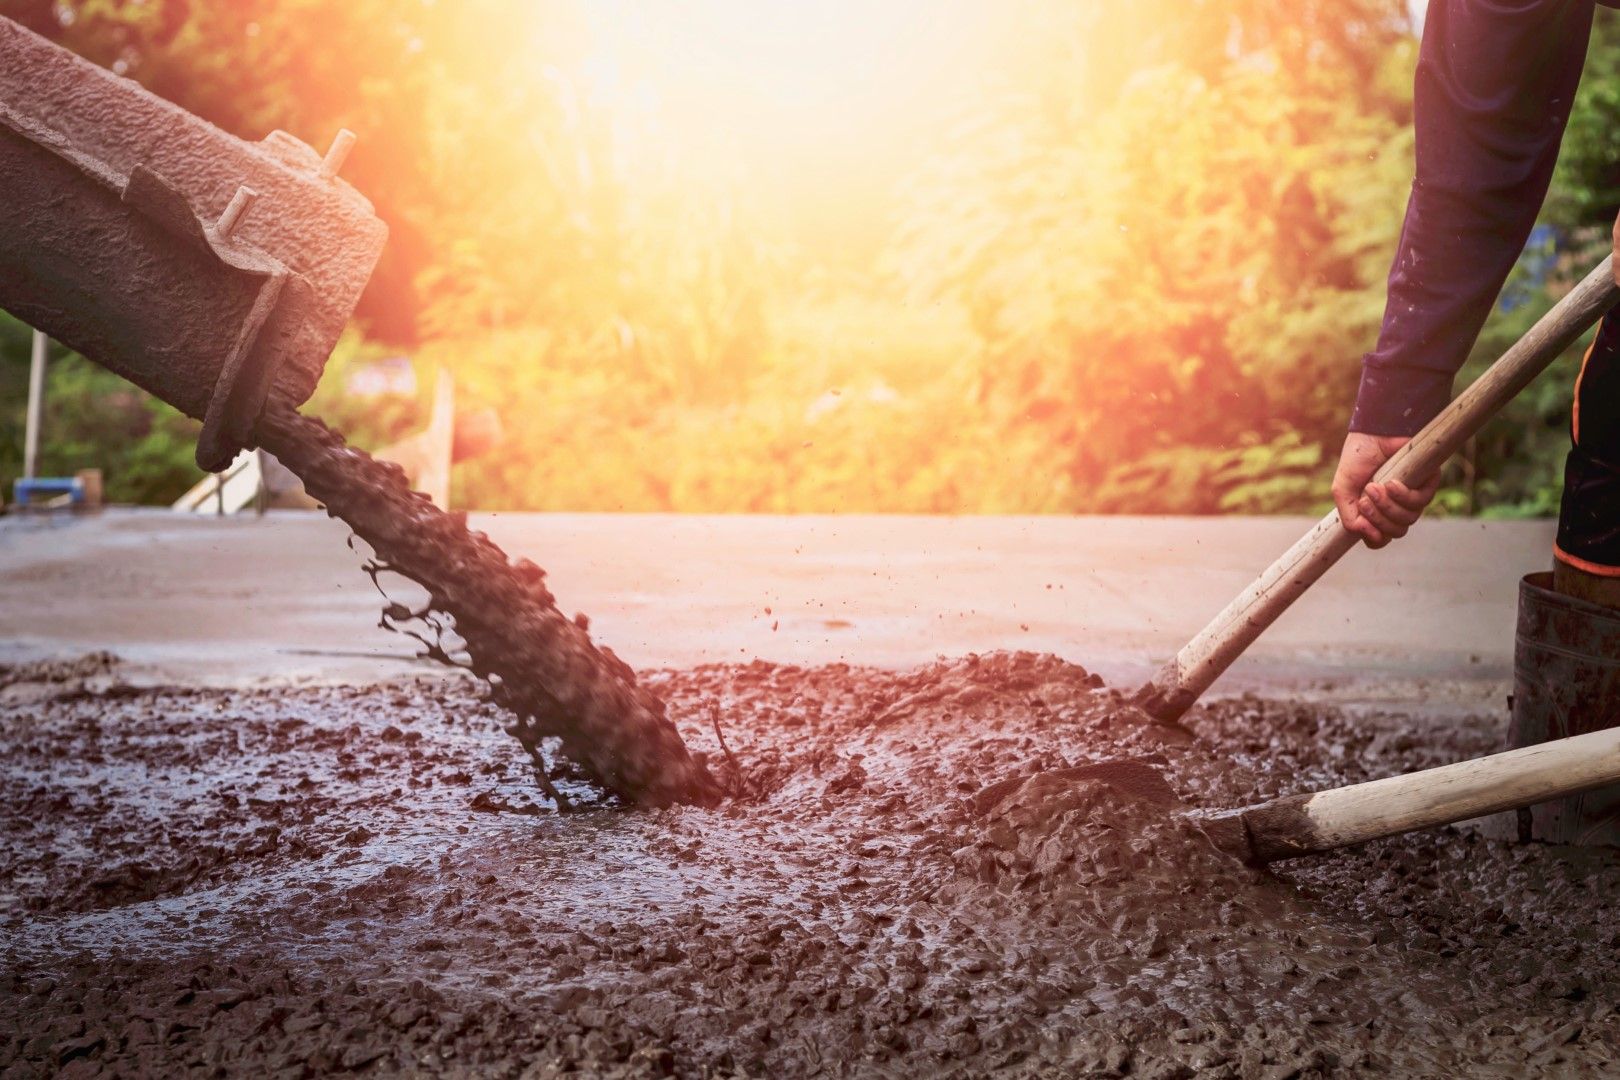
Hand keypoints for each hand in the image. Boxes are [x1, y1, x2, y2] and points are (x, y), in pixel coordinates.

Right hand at [1331, 433, 1438, 548]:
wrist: (1372, 433)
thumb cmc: (1358, 458)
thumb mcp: (1342, 490)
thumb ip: (1349, 517)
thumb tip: (1365, 535)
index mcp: (1377, 511)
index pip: (1381, 539)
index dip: (1374, 538)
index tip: (1363, 525)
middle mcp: (1396, 507)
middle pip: (1396, 532)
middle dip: (1378, 518)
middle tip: (1365, 499)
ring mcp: (1412, 496)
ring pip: (1408, 520)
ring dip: (1388, 506)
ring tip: (1375, 486)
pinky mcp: (1427, 483)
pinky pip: (1420, 502)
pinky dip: (1402, 495)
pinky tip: (1391, 483)